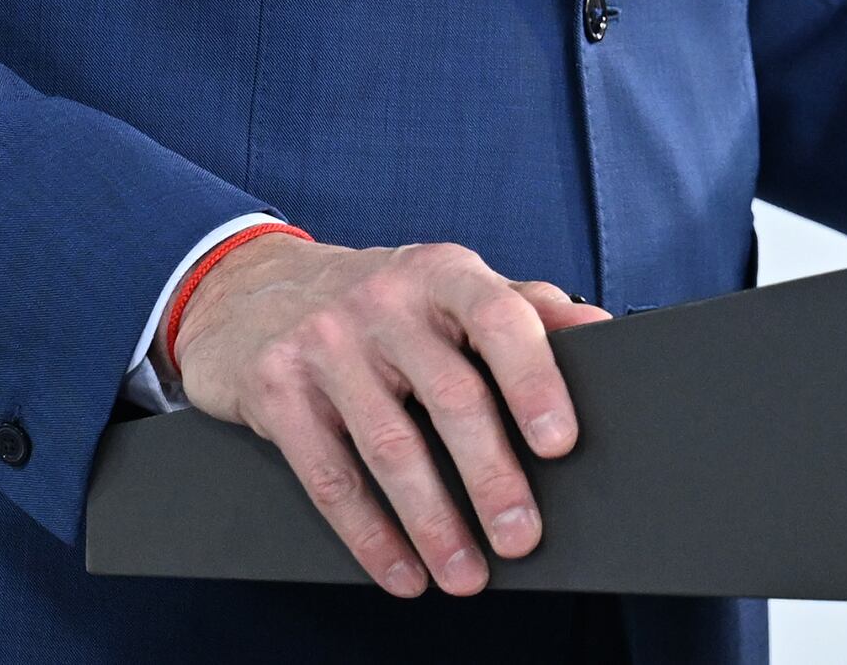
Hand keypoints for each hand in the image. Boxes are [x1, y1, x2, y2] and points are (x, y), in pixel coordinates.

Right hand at [170, 236, 609, 598]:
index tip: (560, 443)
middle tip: (522, 538)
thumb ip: (522, 305)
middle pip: (450, 395)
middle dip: (491, 477)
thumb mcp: (447, 285)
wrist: (246, 289)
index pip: (500, 317)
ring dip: (434, 523)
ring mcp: (324, 342)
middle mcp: (383, 300)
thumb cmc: (377, 301)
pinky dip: (369, 535)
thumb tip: (599, 327)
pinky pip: (328, 475)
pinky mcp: (274, 387)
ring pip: (389, 447)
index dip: (534, 380)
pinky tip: (401, 571)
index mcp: (441, 272)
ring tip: (466, 575)